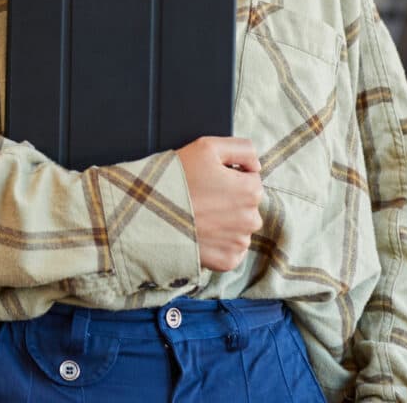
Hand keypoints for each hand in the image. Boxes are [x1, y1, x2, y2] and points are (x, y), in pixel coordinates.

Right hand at [176, 137, 262, 271]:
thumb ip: (242, 148)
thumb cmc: (178, 177)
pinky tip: (201, 232)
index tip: (209, 178)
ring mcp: (239, 243)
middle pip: (246, 204)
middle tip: (201, 195)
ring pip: (239, 227)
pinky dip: (219, 242)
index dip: (229, 175)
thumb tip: (256, 166)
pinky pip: (231, 249)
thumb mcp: (207, 147)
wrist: (150, 213)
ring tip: (198, 214)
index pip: (251, 179)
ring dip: (225, 221)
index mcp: (251, 190)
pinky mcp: (227, 261)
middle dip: (230, 199)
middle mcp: (251, 219)